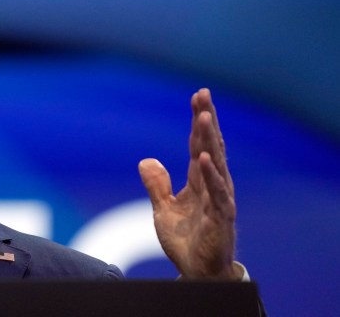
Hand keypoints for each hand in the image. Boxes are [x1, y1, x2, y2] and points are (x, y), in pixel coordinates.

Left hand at [139, 88, 239, 278]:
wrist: (197, 273)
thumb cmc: (186, 242)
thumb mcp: (163, 210)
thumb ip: (157, 185)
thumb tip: (145, 160)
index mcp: (199, 181)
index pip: (199, 144)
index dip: (198, 121)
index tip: (198, 96)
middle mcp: (213, 186)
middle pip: (210, 146)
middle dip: (206, 120)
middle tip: (203, 95)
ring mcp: (219, 201)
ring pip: (217, 164)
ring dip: (210, 140)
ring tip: (205, 117)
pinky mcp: (221, 218)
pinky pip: (218, 194)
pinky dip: (212, 176)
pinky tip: (207, 158)